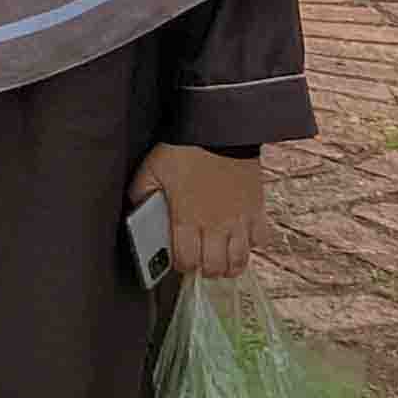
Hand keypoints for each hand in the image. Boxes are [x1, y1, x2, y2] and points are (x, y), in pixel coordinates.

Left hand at [135, 141, 261, 279]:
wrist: (219, 128)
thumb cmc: (183, 149)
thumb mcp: (150, 171)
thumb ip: (141, 196)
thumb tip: (137, 215)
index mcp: (186, 219)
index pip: (186, 261)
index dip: (181, 265)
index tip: (179, 257)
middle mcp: (214, 225)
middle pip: (214, 268)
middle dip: (204, 269)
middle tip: (200, 260)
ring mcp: (239, 219)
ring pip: (239, 261)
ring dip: (228, 265)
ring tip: (220, 258)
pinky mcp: (256, 208)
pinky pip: (260, 239)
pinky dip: (251, 244)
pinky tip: (240, 237)